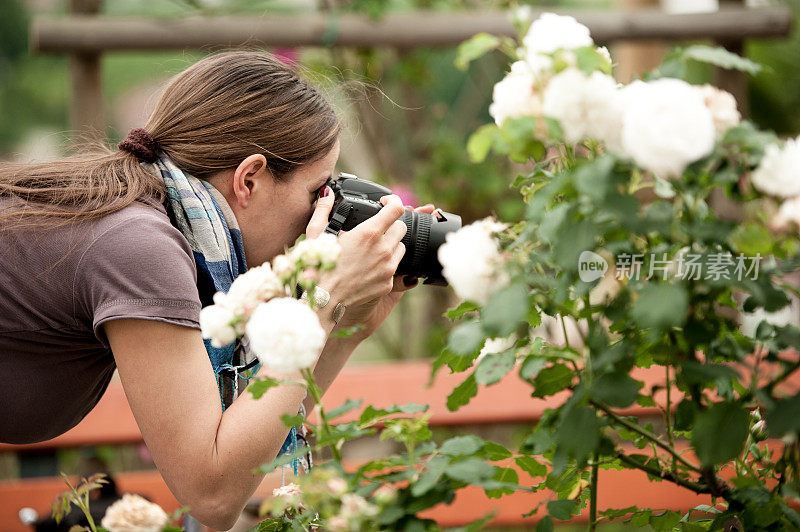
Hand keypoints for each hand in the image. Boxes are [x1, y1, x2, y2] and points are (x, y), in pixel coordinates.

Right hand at [305, 188, 406, 322]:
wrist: (323, 301)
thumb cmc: (317, 267)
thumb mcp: (316, 234)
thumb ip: (323, 209)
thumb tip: (327, 194)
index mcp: (369, 233)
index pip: (396, 208)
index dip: (392, 201)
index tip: (386, 202)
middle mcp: (383, 249)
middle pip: (401, 227)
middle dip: (390, 224)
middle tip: (376, 228)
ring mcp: (388, 268)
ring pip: (401, 247)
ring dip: (391, 244)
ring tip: (373, 248)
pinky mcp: (388, 283)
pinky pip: (395, 267)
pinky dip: (386, 263)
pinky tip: (370, 265)